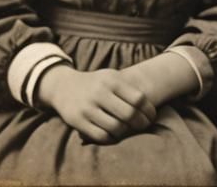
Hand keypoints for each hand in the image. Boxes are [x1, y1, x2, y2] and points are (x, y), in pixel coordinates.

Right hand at [37, 65, 156, 142]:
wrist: (64, 86)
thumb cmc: (96, 83)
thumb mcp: (111, 77)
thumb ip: (128, 88)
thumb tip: (150, 105)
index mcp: (112, 80)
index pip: (138, 98)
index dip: (148, 110)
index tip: (152, 116)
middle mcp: (100, 93)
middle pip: (128, 113)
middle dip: (141, 123)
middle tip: (144, 126)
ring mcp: (88, 108)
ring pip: (115, 127)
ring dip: (126, 132)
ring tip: (130, 130)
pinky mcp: (78, 122)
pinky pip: (100, 136)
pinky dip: (111, 138)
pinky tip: (116, 136)